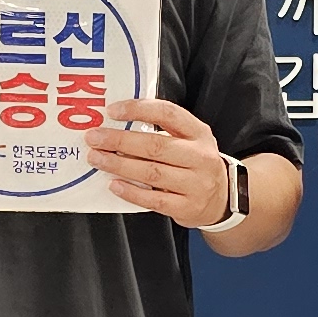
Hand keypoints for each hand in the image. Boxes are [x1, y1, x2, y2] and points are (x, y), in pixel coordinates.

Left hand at [82, 96, 237, 225]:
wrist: (223, 198)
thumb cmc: (195, 163)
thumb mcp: (190, 140)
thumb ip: (162, 130)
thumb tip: (116, 124)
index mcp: (198, 132)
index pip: (168, 113)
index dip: (138, 110)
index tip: (112, 111)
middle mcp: (200, 156)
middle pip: (155, 145)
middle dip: (119, 141)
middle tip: (94, 139)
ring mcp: (196, 183)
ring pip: (152, 172)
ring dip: (120, 165)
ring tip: (97, 159)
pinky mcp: (187, 206)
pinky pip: (154, 199)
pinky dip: (131, 192)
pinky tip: (114, 185)